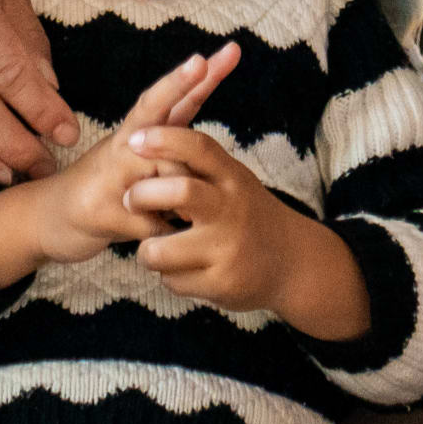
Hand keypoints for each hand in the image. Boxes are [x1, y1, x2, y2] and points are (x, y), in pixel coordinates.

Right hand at [0, 45, 240, 285]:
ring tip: (183, 215)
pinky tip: (164, 240)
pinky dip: (165, 235)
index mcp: (135, 133)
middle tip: (200, 60)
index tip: (220, 52)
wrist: (47, 219)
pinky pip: (153, 225)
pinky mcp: (101, 212)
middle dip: (178, 85)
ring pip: (163, 175)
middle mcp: (123, 146)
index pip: (164, 99)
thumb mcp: (140, 159)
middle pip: (152, 111)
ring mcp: (110, 177)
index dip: (189, 77)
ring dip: (181, 199)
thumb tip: (204, 122)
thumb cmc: (107, 186)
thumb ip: (171, 139)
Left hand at [127, 124, 368, 338]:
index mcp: (232, 178)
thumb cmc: (247, 215)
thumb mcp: (234, 182)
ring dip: (146, 251)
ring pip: (160, 250)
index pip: (199, 148)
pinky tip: (185, 270)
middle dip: (142, 195)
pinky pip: (172, 281)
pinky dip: (169, 277)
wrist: (293, 263)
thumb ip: (199, 166)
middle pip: (179, 191)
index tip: (135, 140)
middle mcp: (231, 210)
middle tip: (130, 200)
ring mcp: (228, 249)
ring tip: (153, 250)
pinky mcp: (222, 284)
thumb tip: (143, 141)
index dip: (165, 139)